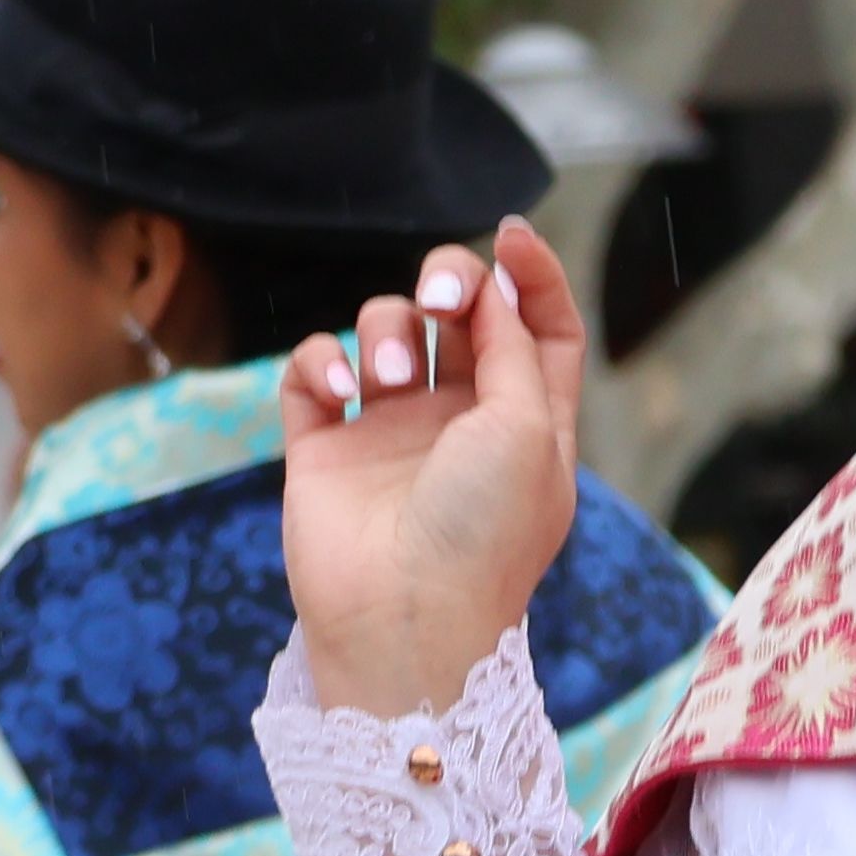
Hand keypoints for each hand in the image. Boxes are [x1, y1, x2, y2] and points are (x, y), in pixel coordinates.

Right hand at [283, 220, 588, 718]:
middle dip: (448, 280)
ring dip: (388, 328)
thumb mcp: (530, 427)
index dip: (532, 276)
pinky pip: (314, 371)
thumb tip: (497, 283)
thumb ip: (515, 345)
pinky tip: (341, 391)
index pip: (541, 328)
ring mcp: (391, 433)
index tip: (510, 236)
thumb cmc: (483, 529)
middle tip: (441, 298)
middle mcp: (462, 421)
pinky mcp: (324, 448)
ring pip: (385, 330)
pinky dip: (323, 361)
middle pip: (458, 312)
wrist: (402, 618)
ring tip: (389, 373)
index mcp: (530, 421)